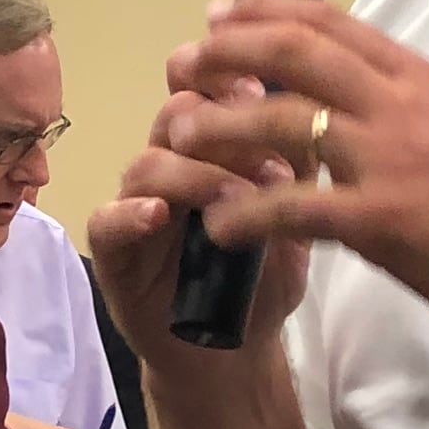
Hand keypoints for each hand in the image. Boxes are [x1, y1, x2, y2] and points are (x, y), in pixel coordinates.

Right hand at [90, 33, 323, 363]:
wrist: (232, 355)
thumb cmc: (261, 279)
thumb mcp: (295, 219)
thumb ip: (302, 169)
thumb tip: (320, 112)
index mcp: (211, 148)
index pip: (211, 88)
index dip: (232, 74)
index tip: (270, 82)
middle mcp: (170, 165)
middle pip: (177, 112)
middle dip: (216, 114)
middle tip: (260, 127)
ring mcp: (137, 206)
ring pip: (147, 162)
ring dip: (195, 172)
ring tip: (238, 195)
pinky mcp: (114, 253)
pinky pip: (108, 221)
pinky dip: (131, 213)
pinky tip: (159, 215)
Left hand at [161, 0, 428, 347]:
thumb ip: (407, 106)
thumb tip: (358, 99)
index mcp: (418, 78)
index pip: (330, 21)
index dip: (264, 10)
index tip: (219, 12)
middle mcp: (398, 104)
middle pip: (292, 53)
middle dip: (226, 52)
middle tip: (181, 64)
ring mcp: (389, 159)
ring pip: (280, 122)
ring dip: (218, 127)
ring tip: (175, 137)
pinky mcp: (382, 220)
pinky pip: (294, 208)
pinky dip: (246, 212)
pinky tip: (216, 223)